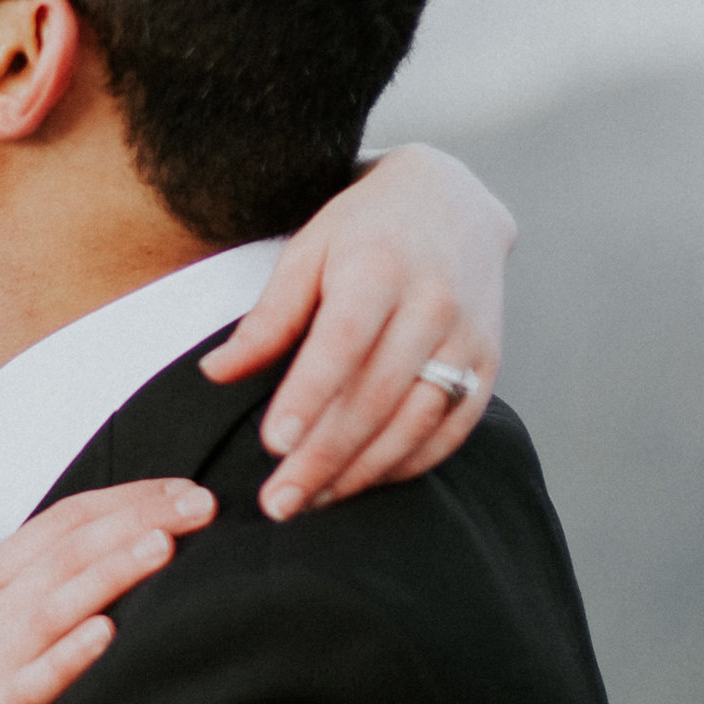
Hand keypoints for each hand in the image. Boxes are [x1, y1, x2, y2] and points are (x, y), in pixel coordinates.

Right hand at [0, 479, 212, 703]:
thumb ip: (12, 596)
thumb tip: (76, 564)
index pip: (57, 525)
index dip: (122, 501)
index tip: (182, 491)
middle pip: (63, 552)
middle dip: (135, 521)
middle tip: (202, 502)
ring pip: (49, 607)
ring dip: (108, 572)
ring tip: (164, 545)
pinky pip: (26, 686)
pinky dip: (66, 656)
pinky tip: (106, 634)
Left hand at [200, 143, 511, 516]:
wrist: (452, 200)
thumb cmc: (363, 230)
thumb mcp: (307, 252)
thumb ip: (268, 317)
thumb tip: (214, 374)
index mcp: (379, 267)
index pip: (343, 342)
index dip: (310, 396)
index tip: (274, 444)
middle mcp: (433, 303)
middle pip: (377, 395)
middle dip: (325, 456)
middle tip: (278, 503)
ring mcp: (468, 336)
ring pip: (416, 422)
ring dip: (362, 471)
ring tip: (311, 501)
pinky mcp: (488, 363)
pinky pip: (450, 429)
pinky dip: (407, 464)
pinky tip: (362, 482)